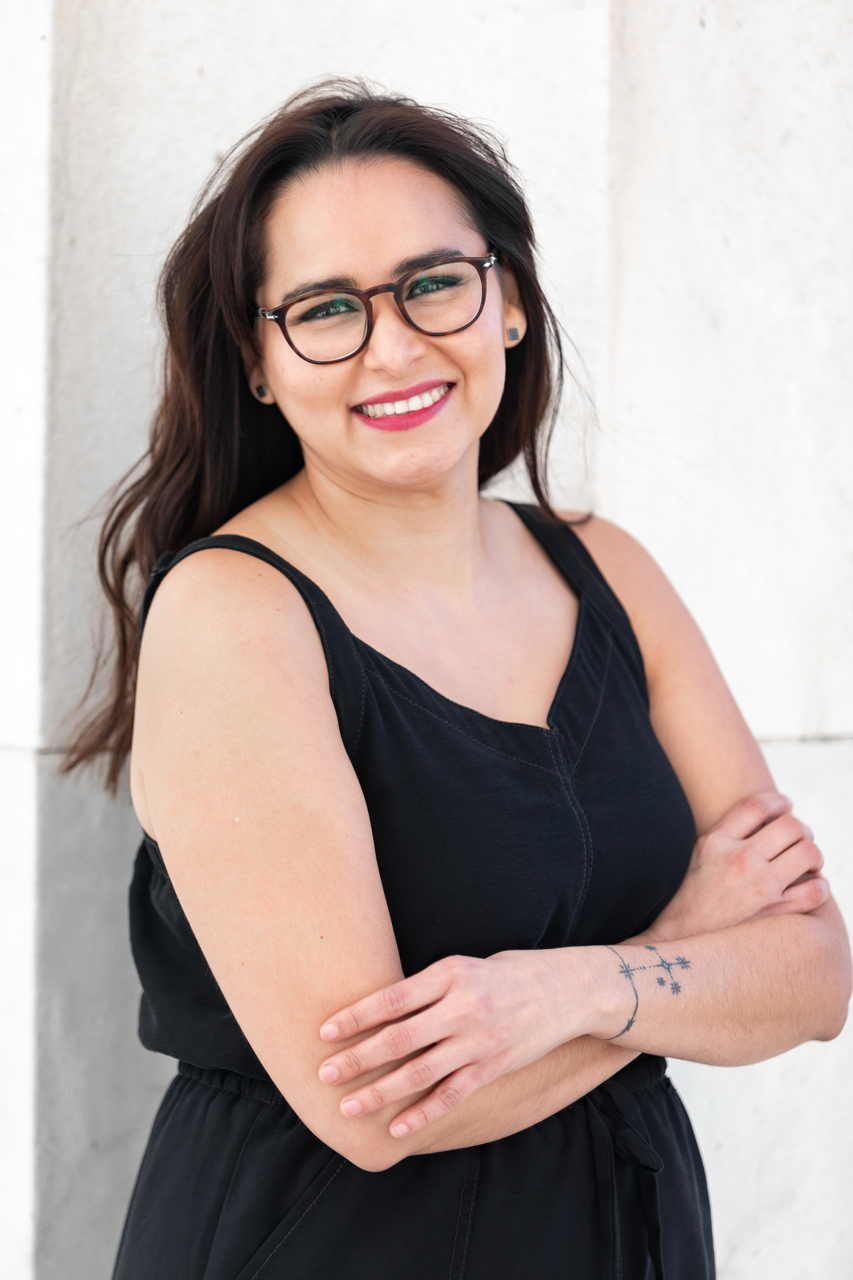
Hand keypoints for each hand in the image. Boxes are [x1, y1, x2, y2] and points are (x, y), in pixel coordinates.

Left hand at [317, 949, 601, 1137]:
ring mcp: (479, 1041)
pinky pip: (452, 1095)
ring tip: (350, 1107)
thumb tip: (377, 1013)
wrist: (565, 989)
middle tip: (324, 1075)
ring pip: (420, 1073)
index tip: (324, 1032)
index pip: (393, 998)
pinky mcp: (493, 1067)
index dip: (356, 1016)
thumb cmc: (504, 973)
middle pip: (400, 1039)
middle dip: (358, 1059)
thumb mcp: (464, 967)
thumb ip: (427, 989)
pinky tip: (397, 1128)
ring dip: (381, 1093)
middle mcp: (463, 1008)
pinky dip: (423, 1113)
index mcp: (450, 974)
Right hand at [640, 792, 828, 942]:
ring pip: (809, 853)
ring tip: (808, 863)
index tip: (786, 805)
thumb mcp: (698, 858)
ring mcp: (760, 887)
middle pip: (791, 825)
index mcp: (716, 842)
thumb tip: (761, 819)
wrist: (680, 946)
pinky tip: (812, 888)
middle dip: (802, 829)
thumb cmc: (689, 901)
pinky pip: (816, 890)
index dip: (779, 801)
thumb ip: (725, 836)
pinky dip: (820, 886)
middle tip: (800, 838)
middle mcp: (739, 860)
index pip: (758, 805)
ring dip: (814, 856)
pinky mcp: (776, 913)